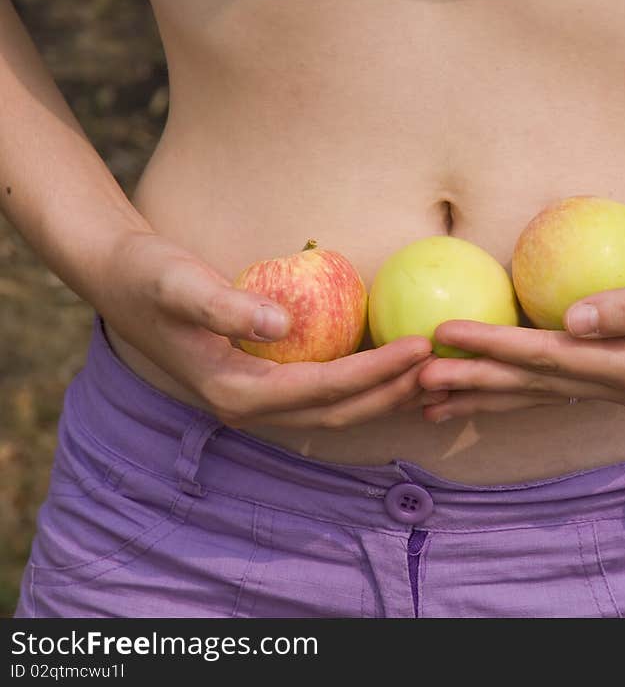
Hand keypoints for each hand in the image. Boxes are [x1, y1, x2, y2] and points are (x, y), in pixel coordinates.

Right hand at [96, 231, 444, 429]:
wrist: (121, 280)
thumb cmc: (148, 275)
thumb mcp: (179, 283)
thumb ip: (226, 305)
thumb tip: (282, 324)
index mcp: (236, 392)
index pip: (324, 388)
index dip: (377, 371)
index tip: (421, 347)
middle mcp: (250, 407)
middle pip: (339, 411)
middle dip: (393, 392)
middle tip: (443, 367)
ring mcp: (258, 401)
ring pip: (336, 410)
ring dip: (385, 396)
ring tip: (433, 376)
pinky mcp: (264, 384)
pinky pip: (325, 394)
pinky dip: (364, 386)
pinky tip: (394, 368)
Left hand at [419, 238, 624, 421]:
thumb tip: (575, 319)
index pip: (545, 358)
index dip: (490, 346)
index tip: (441, 335)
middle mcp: (624, 387)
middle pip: (531, 388)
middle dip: (472, 383)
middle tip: (415, 383)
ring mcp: (623, 386)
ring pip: (539, 396)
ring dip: (485, 396)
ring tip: (434, 403)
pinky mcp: (624, 374)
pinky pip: (556, 387)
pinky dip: (516, 389)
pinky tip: (489, 391)